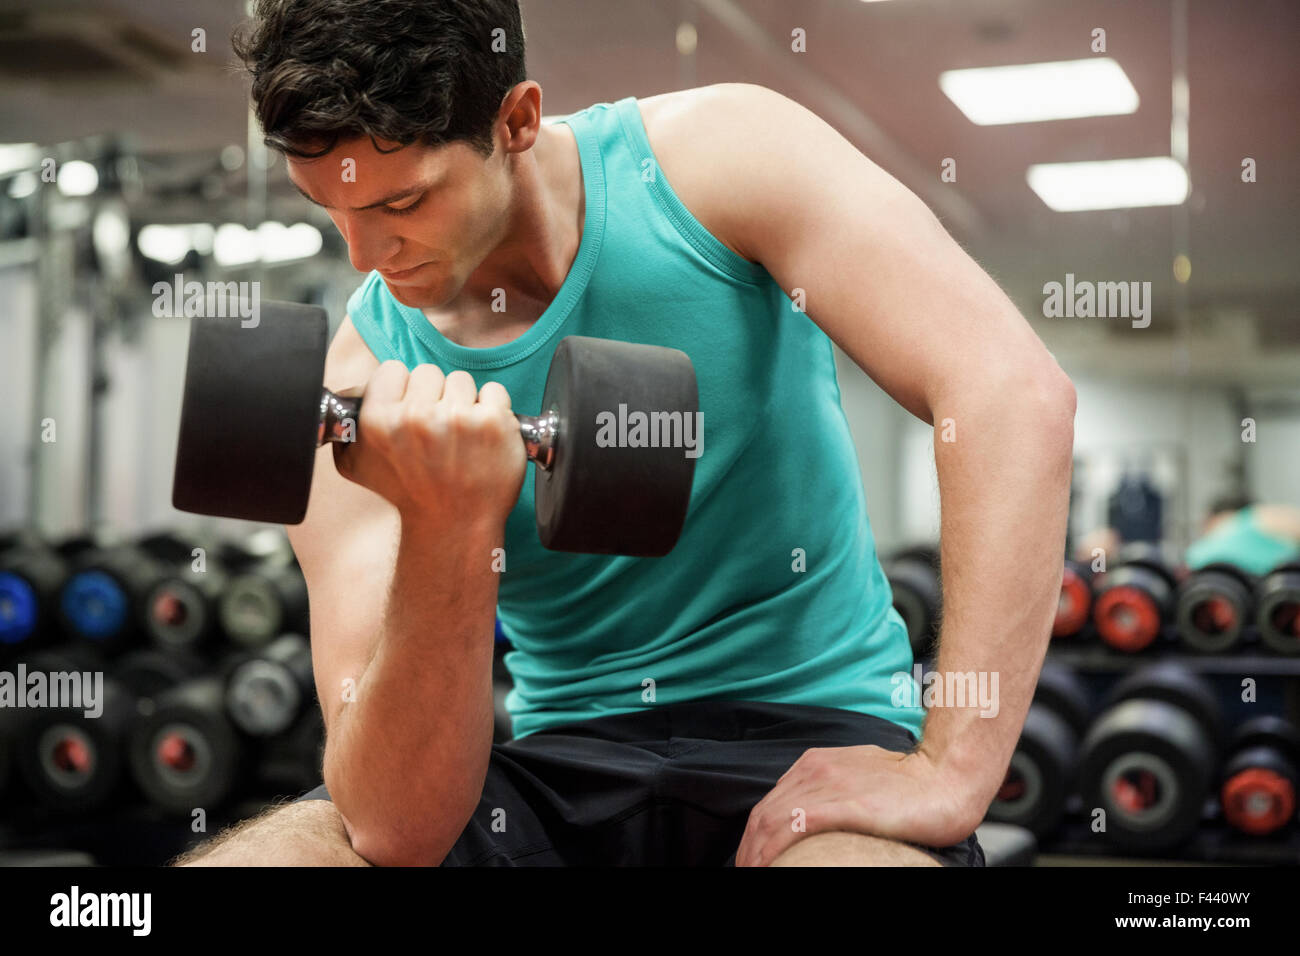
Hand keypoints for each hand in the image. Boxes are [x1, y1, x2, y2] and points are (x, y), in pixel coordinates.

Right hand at [333, 361, 526, 526]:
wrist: (454, 523)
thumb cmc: (409, 493)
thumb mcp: (357, 463)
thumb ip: (348, 424)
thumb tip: (350, 394)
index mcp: (380, 420)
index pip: (392, 369)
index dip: (402, 389)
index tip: (410, 410)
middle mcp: (417, 417)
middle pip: (429, 372)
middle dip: (434, 396)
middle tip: (437, 430)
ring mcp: (459, 418)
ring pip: (462, 380)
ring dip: (464, 402)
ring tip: (460, 436)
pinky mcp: (494, 423)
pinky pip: (495, 391)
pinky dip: (494, 409)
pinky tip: (483, 436)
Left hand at [734, 745, 977, 866]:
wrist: (945, 776)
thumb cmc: (911, 784)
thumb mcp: (860, 778)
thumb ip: (833, 792)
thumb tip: (815, 820)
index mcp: (815, 764)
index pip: (771, 804)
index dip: (756, 836)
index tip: (753, 859)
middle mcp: (814, 770)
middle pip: (763, 815)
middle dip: (750, 850)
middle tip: (748, 872)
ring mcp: (827, 785)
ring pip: (771, 823)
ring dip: (757, 854)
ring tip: (755, 875)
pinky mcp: (842, 805)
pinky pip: (794, 828)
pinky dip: (775, 851)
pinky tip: (772, 867)